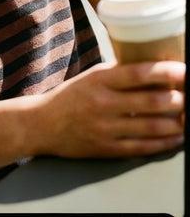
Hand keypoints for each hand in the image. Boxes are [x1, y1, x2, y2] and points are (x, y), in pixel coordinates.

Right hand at [33, 61, 184, 158]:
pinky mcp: (108, 149)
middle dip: (178, 100)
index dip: (166, 72)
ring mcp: (106, 128)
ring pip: (152, 126)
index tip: (185, 70)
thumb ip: (118, 74)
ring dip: (176, 122)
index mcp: (99, 80)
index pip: (139, 73)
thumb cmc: (70, 96)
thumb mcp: (91, 77)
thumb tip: (152, 68)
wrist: (43, 124)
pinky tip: (176, 137)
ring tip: (188, 116)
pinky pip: (143, 147)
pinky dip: (164, 142)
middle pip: (151, 102)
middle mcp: (104, 103)